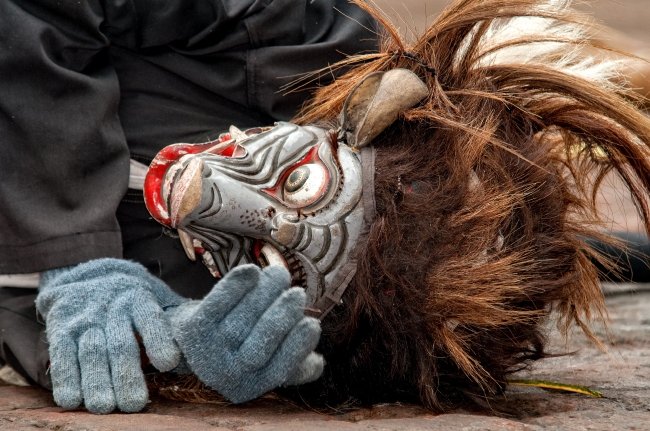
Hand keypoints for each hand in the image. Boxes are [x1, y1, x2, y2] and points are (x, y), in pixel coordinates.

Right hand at [36, 258, 182, 413]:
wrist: (86, 275)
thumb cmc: (132, 298)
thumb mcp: (156, 297)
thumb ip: (176, 317)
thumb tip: (201, 338)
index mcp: (140, 299)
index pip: (151, 318)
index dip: (159, 340)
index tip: (168, 362)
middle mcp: (112, 308)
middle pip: (120, 344)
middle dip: (126, 375)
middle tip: (133, 404)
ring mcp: (86, 319)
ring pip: (91, 352)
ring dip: (97, 382)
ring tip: (105, 407)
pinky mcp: (61, 328)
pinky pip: (62, 354)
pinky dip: (66, 378)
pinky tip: (73, 400)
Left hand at [170, 264, 322, 402]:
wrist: (193, 342)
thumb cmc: (243, 347)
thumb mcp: (267, 364)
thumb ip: (295, 365)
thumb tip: (317, 363)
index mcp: (250, 386)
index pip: (279, 370)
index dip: (298, 347)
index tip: (313, 324)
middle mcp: (227, 374)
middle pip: (259, 344)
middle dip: (282, 316)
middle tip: (298, 294)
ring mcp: (208, 351)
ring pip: (241, 320)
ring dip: (264, 294)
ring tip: (280, 275)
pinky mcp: (194, 328)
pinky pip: (216, 305)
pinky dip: (234, 286)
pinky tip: (251, 271)